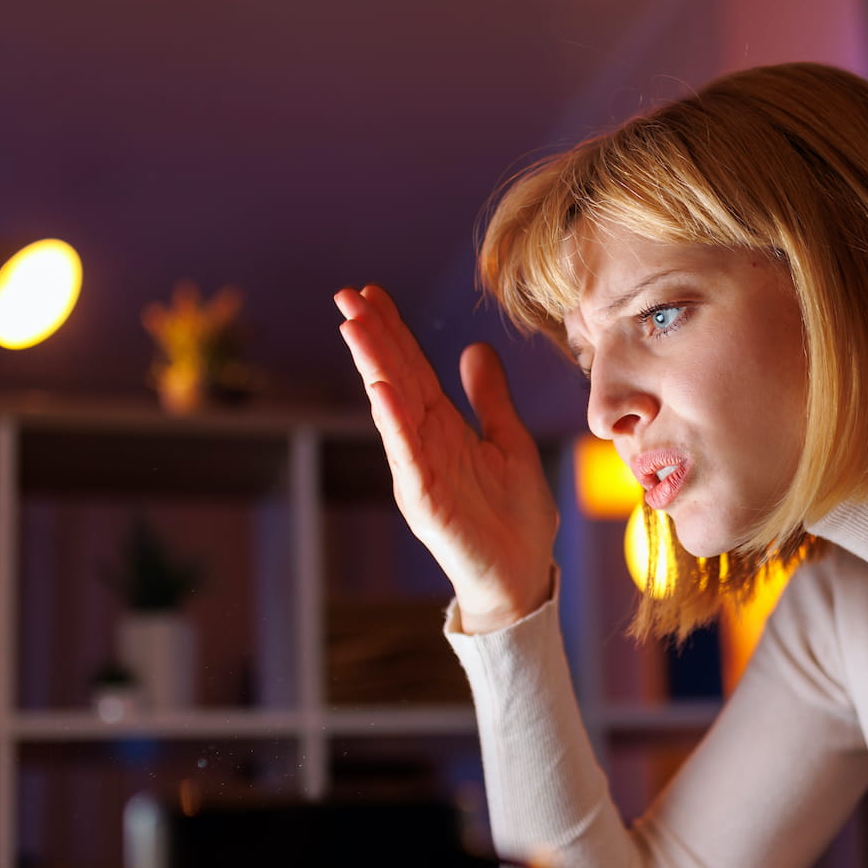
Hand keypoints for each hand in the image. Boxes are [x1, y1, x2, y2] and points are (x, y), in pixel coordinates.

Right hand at [334, 284, 557, 631]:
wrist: (522, 575)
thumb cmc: (516, 516)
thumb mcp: (510, 441)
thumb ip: (490, 398)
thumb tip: (474, 350)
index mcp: (444, 427)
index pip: (413, 368)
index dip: (394, 330)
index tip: (372, 292)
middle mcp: (425, 443)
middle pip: (395, 378)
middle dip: (372, 336)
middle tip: (345, 294)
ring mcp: (421, 471)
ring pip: (393, 409)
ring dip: (373, 366)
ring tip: (353, 326)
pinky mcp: (425, 501)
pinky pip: (406, 455)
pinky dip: (393, 422)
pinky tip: (381, 389)